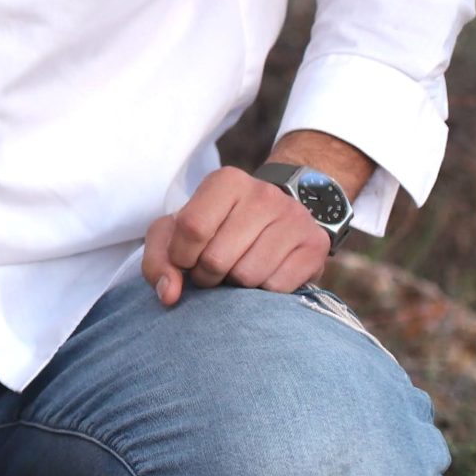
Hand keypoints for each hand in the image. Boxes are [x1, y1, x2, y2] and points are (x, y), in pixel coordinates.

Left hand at [143, 166, 332, 304]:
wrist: (278, 217)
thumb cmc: (218, 227)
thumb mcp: (178, 232)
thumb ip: (159, 260)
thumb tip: (168, 293)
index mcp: (225, 181)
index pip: (192, 228)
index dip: (182, 257)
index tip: (187, 261)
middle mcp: (263, 193)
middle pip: (217, 258)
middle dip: (207, 276)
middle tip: (214, 269)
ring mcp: (294, 217)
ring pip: (248, 276)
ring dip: (235, 285)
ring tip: (237, 269)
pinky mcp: (316, 244)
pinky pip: (277, 287)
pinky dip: (263, 292)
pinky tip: (263, 275)